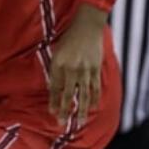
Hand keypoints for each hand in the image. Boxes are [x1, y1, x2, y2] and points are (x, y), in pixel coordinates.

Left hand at [48, 5, 106, 122]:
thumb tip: (54, 88)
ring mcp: (85, 70)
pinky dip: (94, 98)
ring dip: (81, 109)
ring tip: (79, 122)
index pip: (55, 88)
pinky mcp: (96, 68)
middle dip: (64, 110)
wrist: (87, 26)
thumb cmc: (68, 39)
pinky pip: (95, 87)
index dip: (54, 101)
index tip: (52, 113)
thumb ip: (56, 70)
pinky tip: (92, 108)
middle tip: (61, 123)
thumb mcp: (56, 52)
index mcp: (58, 64)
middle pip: (67, 94)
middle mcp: (71, 69)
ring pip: (83, 94)